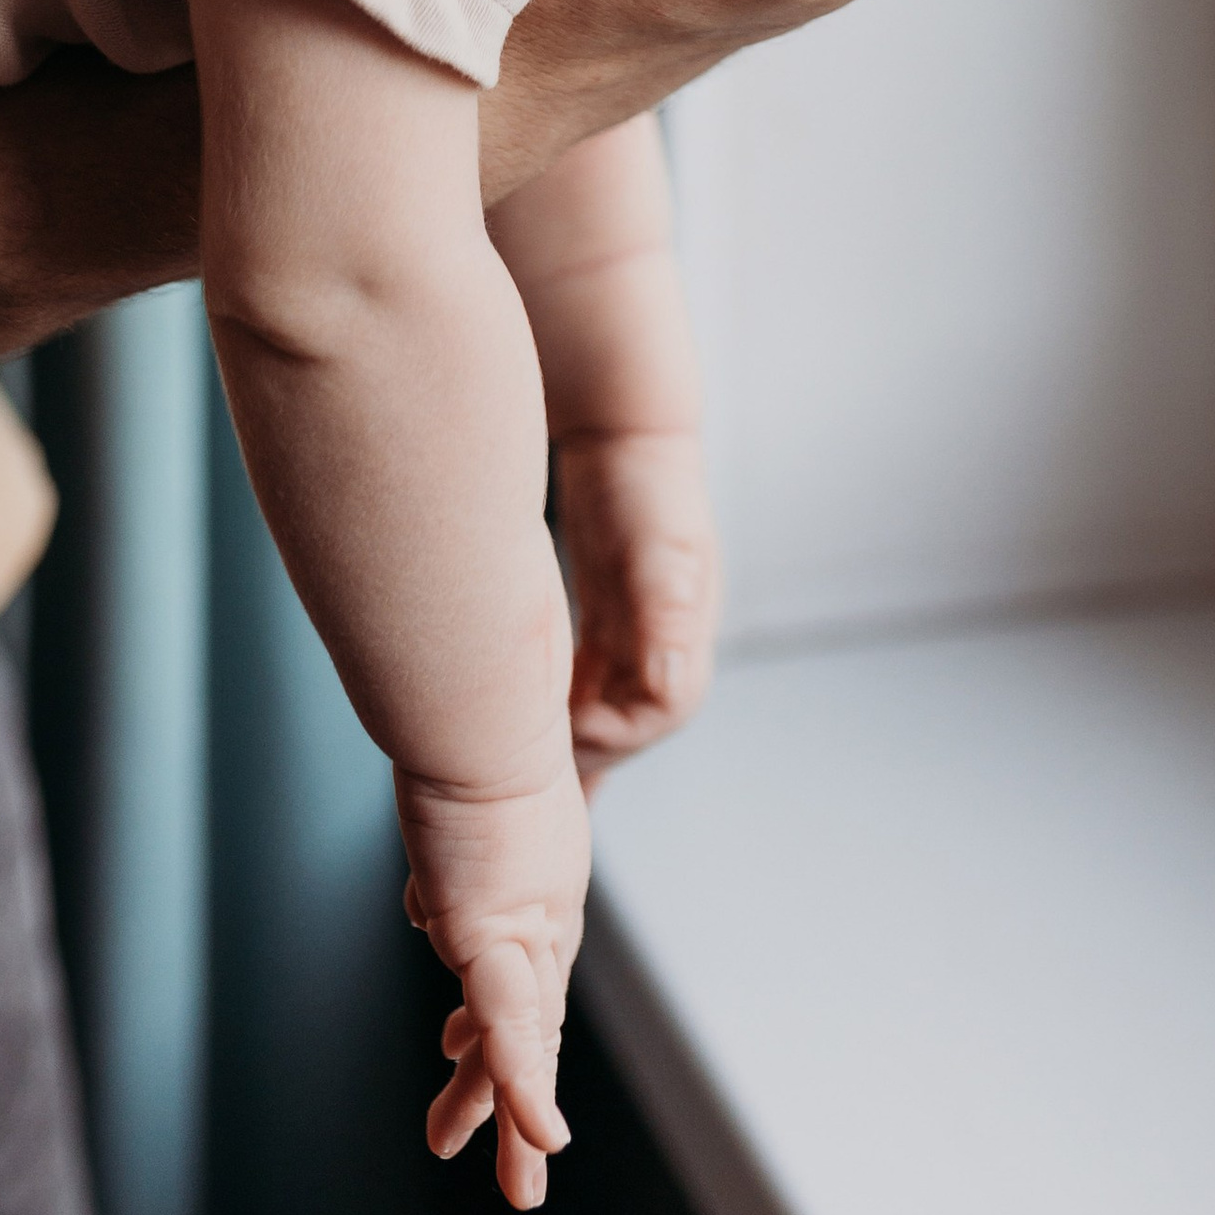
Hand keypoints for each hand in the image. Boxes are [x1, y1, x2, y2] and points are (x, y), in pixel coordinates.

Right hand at [400, 751, 589, 1210]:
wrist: (481, 694)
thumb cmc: (464, 715)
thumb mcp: (453, 796)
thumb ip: (450, 859)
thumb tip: (425, 907)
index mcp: (527, 879)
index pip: (516, 971)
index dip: (496, 1026)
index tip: (458, 1057)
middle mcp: (536, 908)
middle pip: (529, 1021)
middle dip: (517, 1096)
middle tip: (528, 1164)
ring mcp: (523, 923)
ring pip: (524, 1044)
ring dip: (516, 1118)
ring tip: (522, 1181)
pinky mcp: (501, 931)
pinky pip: (512, 1029)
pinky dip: (521, 1088)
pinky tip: (539, 1135)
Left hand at [557, 430, 721, 790]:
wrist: (627, 434)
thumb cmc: (647, 483)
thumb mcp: (661, 542)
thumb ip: (669, 606)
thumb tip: (669, 680)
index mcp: (683, 631)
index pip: (663, 709)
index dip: (619, 735)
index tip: (566, 732)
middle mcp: (664, 640)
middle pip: (633, 720)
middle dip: (594, 752)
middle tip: (537, 776)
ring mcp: (636, 632)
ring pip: (610, 709)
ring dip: (578, 741)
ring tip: (531, 781)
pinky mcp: (608, 620)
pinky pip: (590, 685)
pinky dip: (568, 716)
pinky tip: (534, 737)